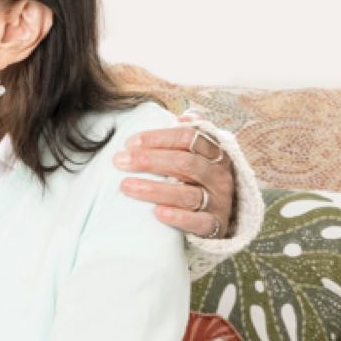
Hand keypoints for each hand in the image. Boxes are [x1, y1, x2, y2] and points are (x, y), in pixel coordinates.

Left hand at [113, 114, 236, 238]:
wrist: (219, 219)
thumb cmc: (198, 181)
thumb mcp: (199, 156)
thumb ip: (191, 136)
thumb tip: (186, 115)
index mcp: (215, 153)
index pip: (189, 138)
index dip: (159, 138)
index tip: (130, 142)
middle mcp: (219, 175)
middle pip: (185, 163)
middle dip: (149, 160)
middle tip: (120, 161)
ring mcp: (219, 201)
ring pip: (187, 194)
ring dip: (154, 189)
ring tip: (126, 186)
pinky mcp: (216, 226)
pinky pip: (199, 222)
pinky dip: (179, 217)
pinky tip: (158, 213)